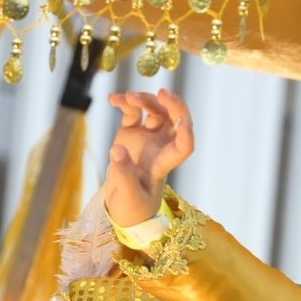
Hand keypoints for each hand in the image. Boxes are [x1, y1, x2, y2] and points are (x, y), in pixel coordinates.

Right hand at [105, 88, 194, 226]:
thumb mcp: (128, 197)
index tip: (183, 122)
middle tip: (162, 93)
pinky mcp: (131, 133)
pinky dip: (126, 102)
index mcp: (164, 163)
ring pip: (155, 111)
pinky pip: (134, 112)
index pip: (184, 146)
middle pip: (176, 121)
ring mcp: (147, 138)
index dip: (186, 134)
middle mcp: (160, 147)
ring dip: (145, 100)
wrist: (122, 206)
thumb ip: (123, 175)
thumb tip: (118, 149)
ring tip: (127, 98)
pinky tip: (113, 99)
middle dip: (173, 105)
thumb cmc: (133, 207)